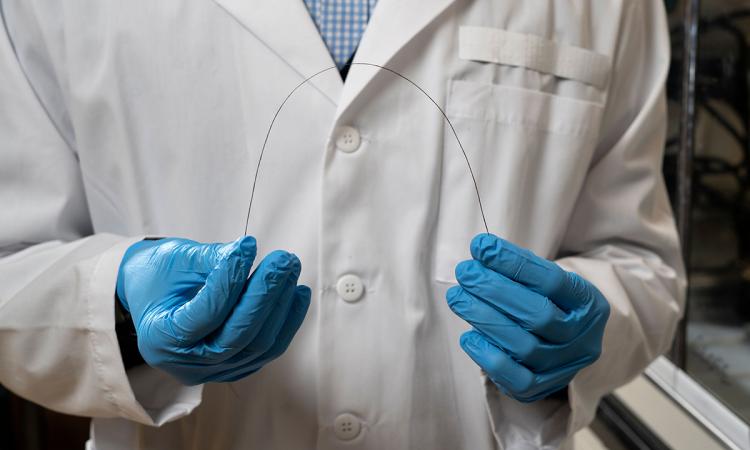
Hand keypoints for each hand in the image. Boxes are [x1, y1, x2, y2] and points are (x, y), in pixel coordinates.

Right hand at [116, 236, 310, 384]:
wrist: (152, 297)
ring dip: (281, 306)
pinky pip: (268, 349)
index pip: (206, 313)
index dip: (230, 279)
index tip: (248, 245)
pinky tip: (298, 292)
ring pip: (259, 345)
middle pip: (238, 336)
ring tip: (290, 269)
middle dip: (265, 295)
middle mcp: (187, 365)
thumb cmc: (157, 276)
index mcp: (161, 340)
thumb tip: (245, 251)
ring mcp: (214, 371)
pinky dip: (287, 321)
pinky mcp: (236, 367)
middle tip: (283, 260)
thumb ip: (209, 259)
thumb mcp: (173, 260)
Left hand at [446, 234, 609, 401]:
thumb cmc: (549, 303)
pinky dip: (488, 357)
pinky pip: (517, 379)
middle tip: (465, 273)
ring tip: (458, 297)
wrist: (567, 344)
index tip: (482, 247)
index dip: (513, 262)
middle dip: (494, 291)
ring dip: (484, 318)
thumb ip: (519, 270)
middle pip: (538, 315)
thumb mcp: (547, 283)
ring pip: (524, 346)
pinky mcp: (543, 387)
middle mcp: (582, 338)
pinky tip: (468, 337)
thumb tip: (482, 250)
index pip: (552, 280)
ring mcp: (564, 366)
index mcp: (588, 304)